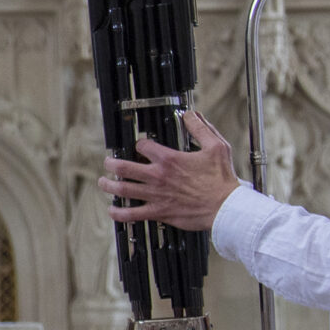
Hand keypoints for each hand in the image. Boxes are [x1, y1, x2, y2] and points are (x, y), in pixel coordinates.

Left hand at [98, 110, 242, 231]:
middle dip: (111, 163)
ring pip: (122, 190)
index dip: (139, 144)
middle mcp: (158, 177)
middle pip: (123, 167)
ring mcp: (156, 195)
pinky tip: (112, 210)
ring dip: (108, 185)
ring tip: (103, 182)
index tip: (139, 146)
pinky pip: (132, 214)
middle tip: (108, 162)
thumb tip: (191, 115)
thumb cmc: (222, 179)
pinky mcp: (159, 212)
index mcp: (169, 159)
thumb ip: (201, 128)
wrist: (226, 208)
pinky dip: (119, 213)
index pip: (142, 146)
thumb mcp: (216, 146)